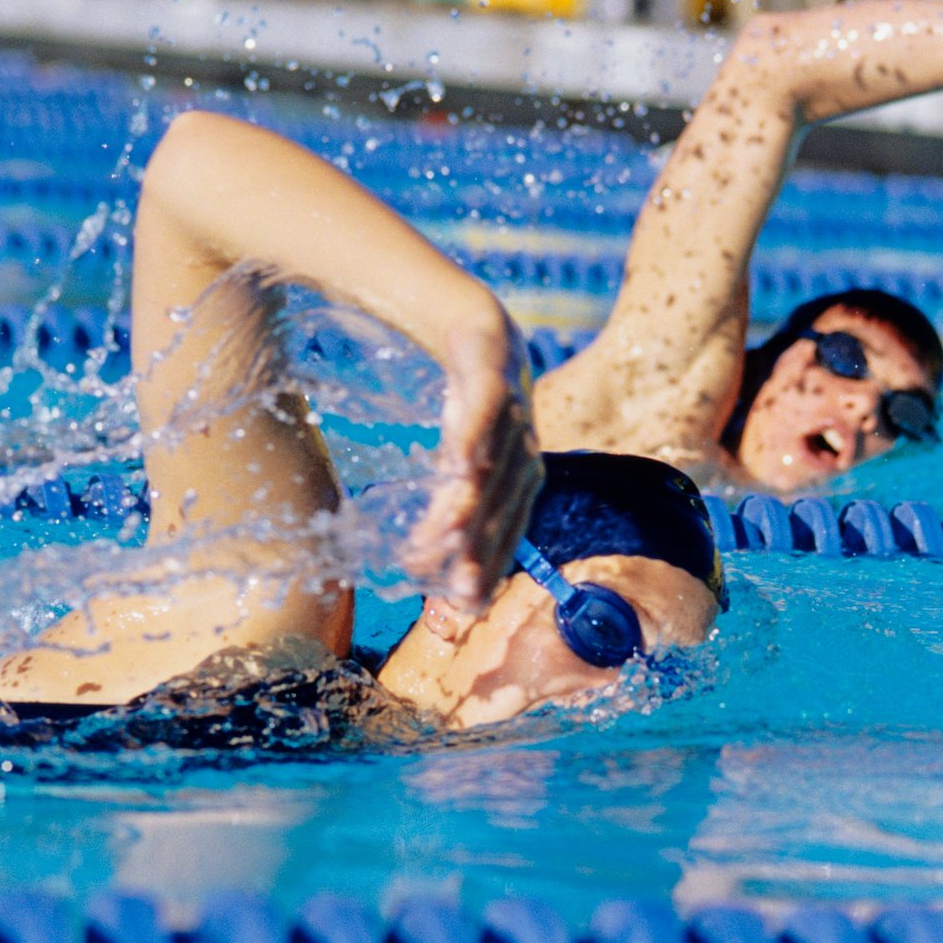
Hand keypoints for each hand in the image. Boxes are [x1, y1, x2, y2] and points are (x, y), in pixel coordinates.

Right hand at [403, 309, 542, 609]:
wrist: (484, 337)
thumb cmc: (473, 416)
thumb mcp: (462, 470)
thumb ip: (447, 514)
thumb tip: (417, 568)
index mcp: (521, 485)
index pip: (506, 536)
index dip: (487, 570)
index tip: (464, 606)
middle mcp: (525, 457)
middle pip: (498, 511)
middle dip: (477, 551)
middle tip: (451, 586)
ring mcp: (514, 420)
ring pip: (488, 469)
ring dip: (466, 504)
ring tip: (443, 536)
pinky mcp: (495, 380)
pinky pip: (486, 411)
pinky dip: (474, 436)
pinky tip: (458, 462)